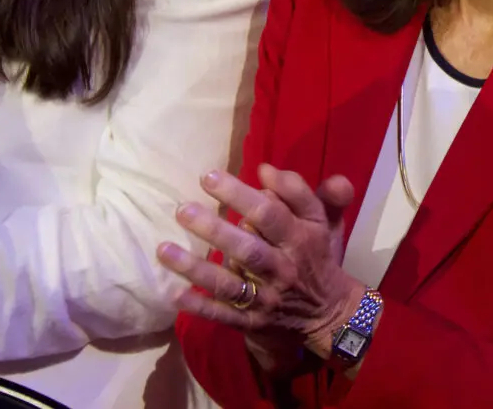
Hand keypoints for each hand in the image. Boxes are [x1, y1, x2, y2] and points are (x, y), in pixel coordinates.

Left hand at [158, 166, 365, 363]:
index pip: (270, 213)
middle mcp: (283, 268)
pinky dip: (200, 307)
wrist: (329, 314)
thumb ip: (298, 190)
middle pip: (247, 249)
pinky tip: (174, 294)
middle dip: (214, 230)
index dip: (240, 194)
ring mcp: (266, 298)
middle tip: (182, 209)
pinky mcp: (253, 322)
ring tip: (163, 249)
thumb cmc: (316, 255)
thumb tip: (265, 169)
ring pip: (229, 284)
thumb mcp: (321, 220)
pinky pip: (224, 316)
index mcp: (300, 238)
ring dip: (196, 268)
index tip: (208, 176)